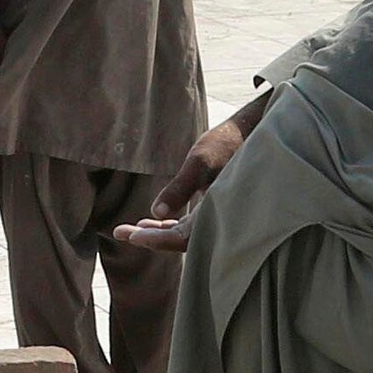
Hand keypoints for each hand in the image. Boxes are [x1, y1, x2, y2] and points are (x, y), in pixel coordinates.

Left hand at [115, 98, 259, 253]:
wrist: (253, 131)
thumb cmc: (228, 144)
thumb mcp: (201, 161)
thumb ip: (180, 187)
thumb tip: (156, 212)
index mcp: (220, 214)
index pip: (184, 238)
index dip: (158, 239)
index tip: (133, 235)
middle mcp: (219, 221)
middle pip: (181, 241)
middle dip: (150, 238)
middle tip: (119, 233)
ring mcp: (216, 215)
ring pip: (183, 233)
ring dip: (157, 231)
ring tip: (129, 229)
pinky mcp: (213, 207)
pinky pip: (189, 224)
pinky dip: (169, 223)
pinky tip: (150, 219)